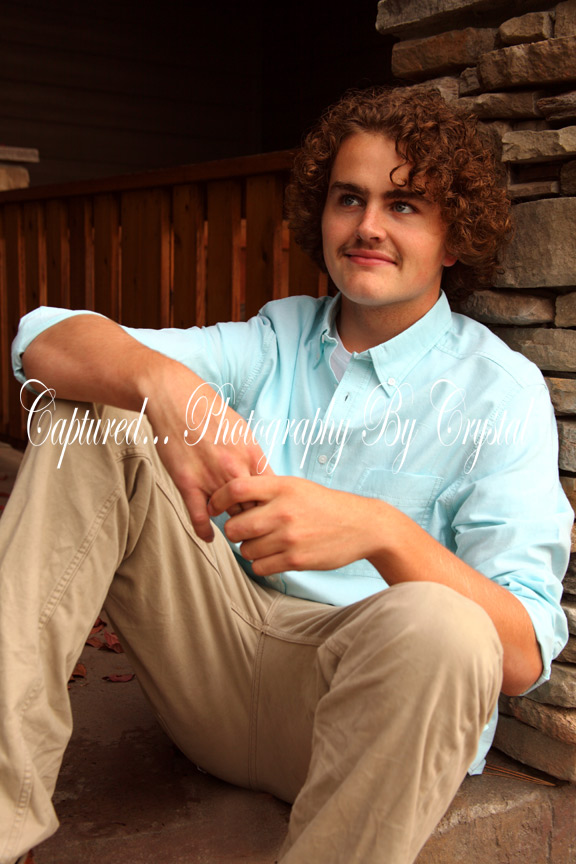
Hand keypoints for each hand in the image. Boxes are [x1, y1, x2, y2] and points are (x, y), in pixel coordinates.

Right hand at [144, 362, 272, 541]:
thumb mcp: (243, 431)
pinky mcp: (188, 482)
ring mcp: (211, 477)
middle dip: (258, 523)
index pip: (272, 493)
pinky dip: (205, 531)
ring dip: (234, 528)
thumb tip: (266, 477)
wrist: (178, 399)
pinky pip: (200, 516)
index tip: (271, 517)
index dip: (274, 509)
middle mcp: (235, 468)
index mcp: (252, 454)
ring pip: (231, 516)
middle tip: (257, 534)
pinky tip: (208, 537)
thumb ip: (253, 456)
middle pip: (256, 509)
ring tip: (236, 536)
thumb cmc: (210, 413)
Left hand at [208, 475, 377, 574]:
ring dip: (249, 549)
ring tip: (265, 542)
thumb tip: (229, 497)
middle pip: (234, 526)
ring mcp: (289, 537)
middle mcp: (283, 511)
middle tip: (244, 530)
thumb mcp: (296, 486)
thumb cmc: (324, 504)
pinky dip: (261, 564)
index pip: (235, 489)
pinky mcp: (295, 560)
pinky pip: (260, 567)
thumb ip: (265, 489)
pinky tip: (273, 556)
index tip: (215, 507)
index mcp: (282, 487)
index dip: (218, 499)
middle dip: (234, 531)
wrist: (361, 526)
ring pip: (245, 550)